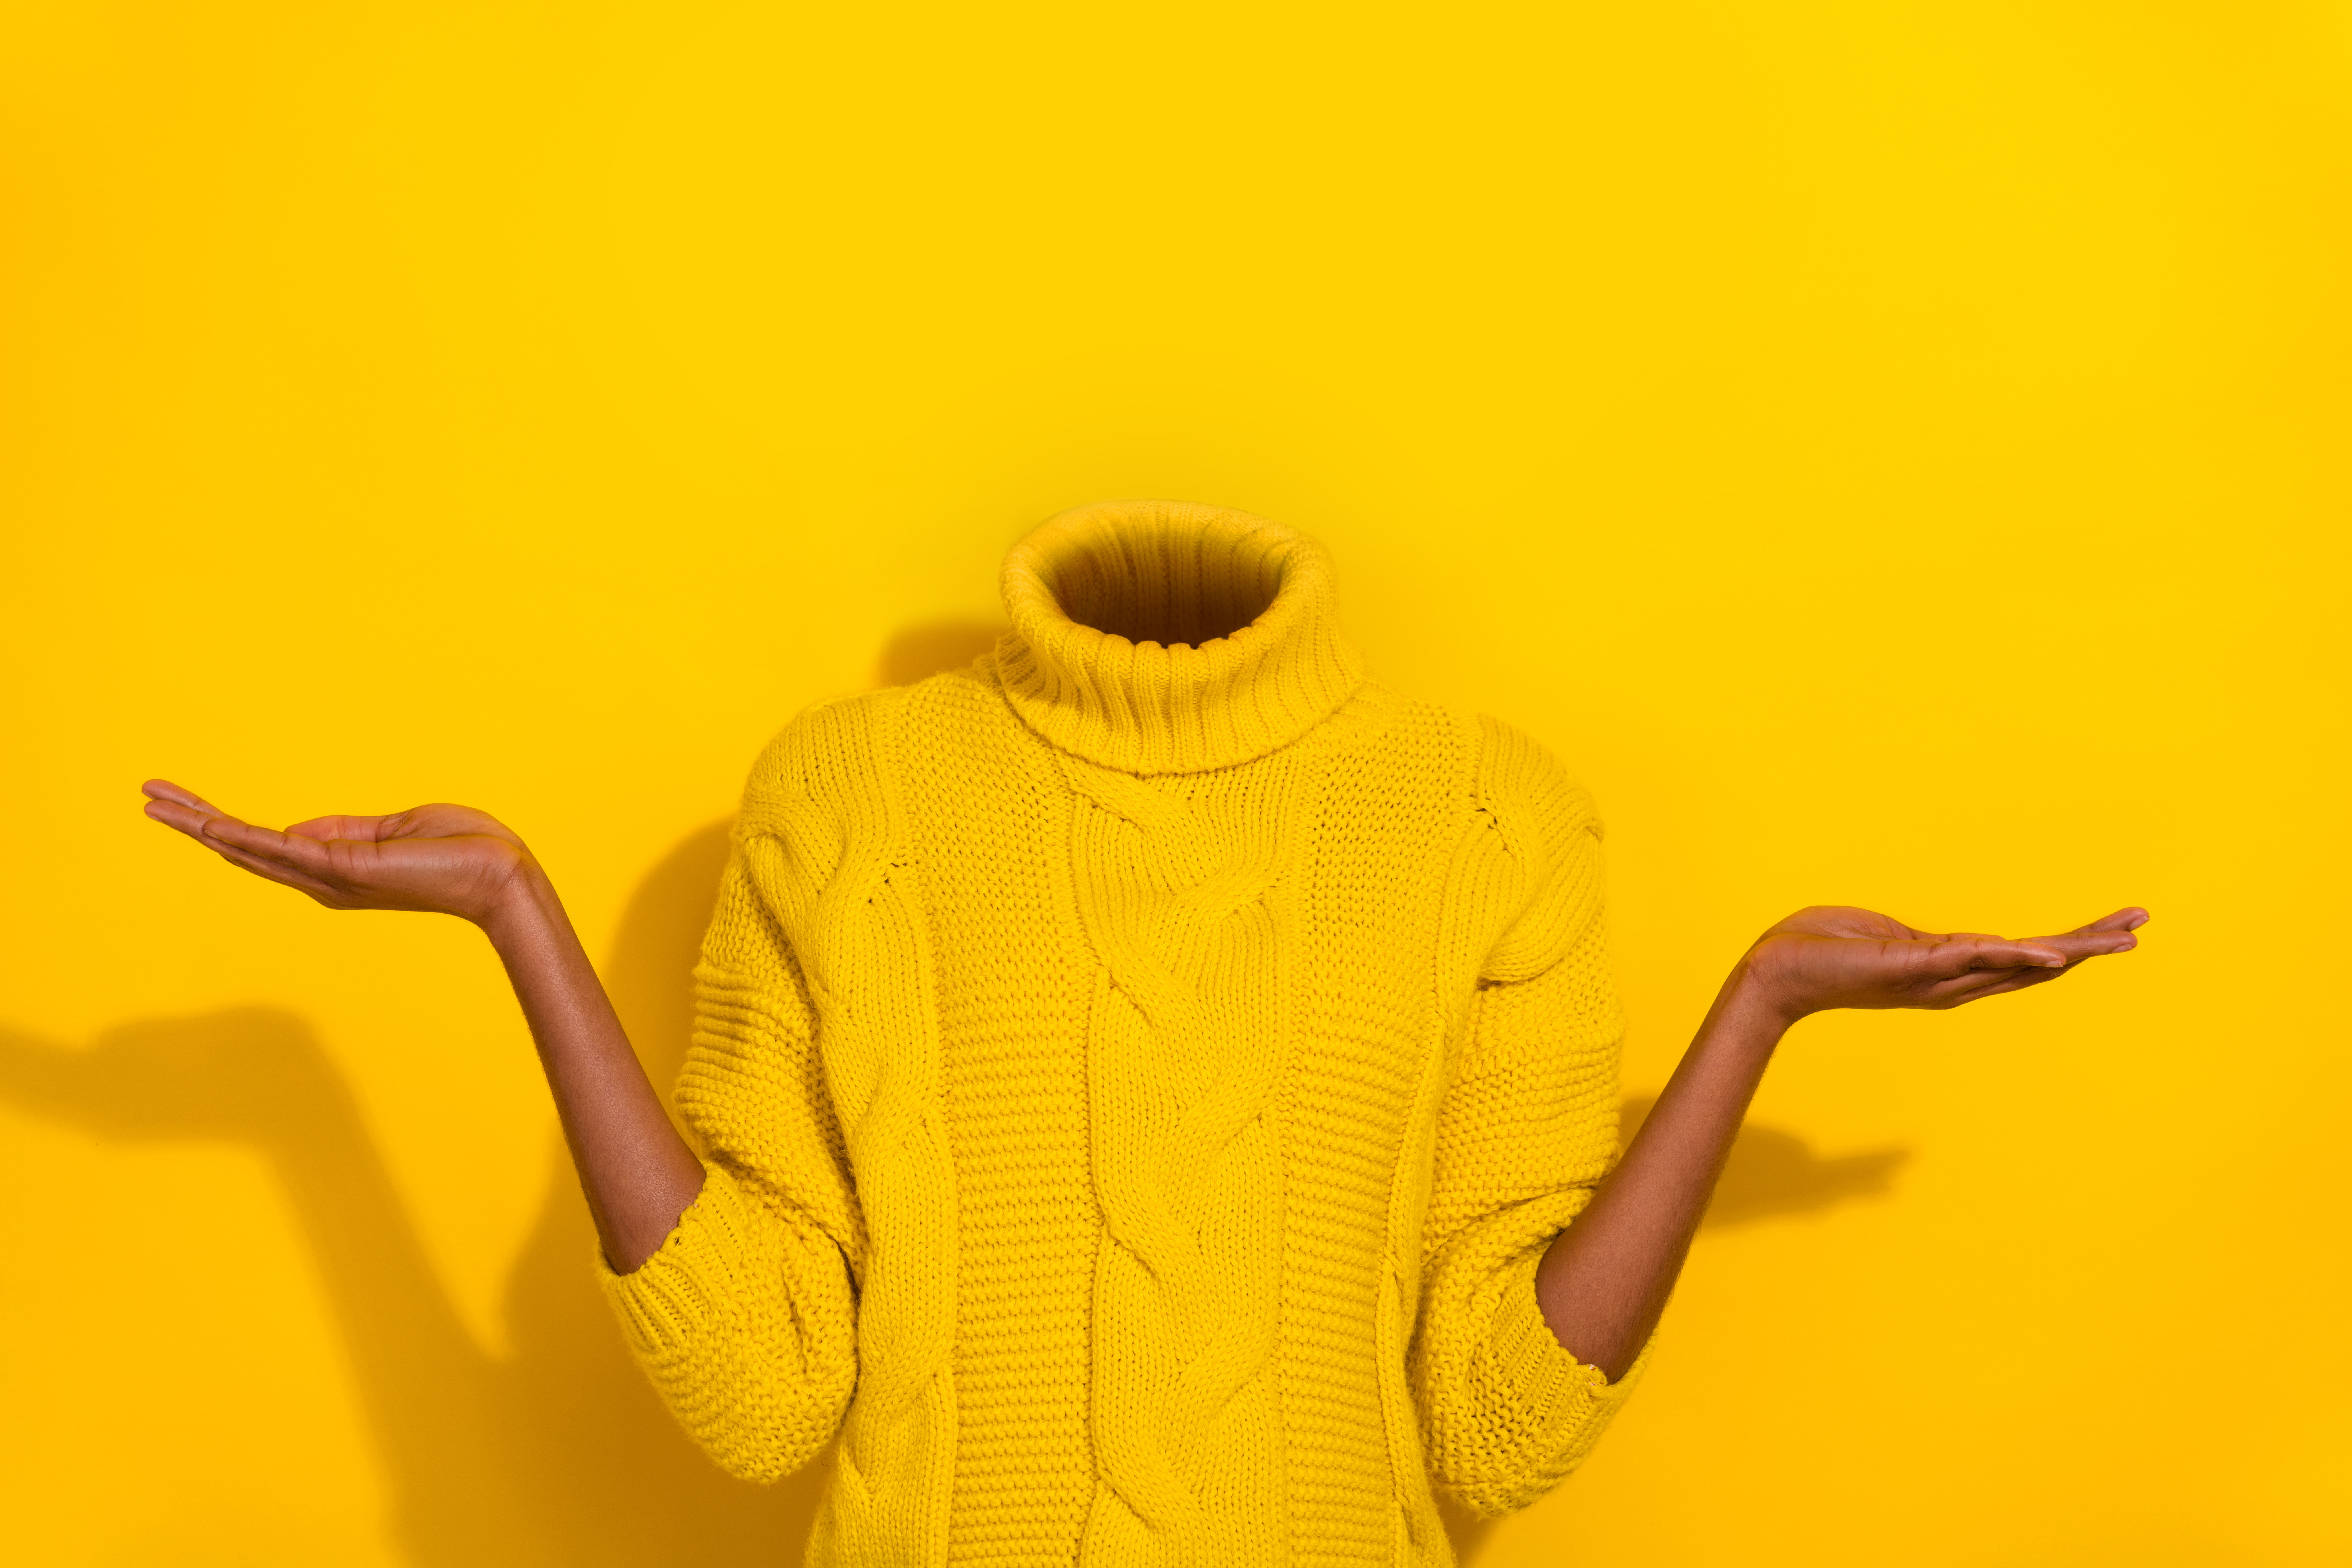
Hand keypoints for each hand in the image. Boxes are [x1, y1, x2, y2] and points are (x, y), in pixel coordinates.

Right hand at [142, 779, 535, 925]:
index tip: (190, 805)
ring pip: (251, 848)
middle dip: (195, 822)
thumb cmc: (462, 849)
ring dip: (202, 823)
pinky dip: (243, 835)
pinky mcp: (345, 866)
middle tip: (148, 799)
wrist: (500, 872)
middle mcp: (325, 880)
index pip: (268, 844)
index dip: (226, 824)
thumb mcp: (395, 830)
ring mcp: (332, 876)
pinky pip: (283, 848)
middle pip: (243, 849)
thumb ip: (344, 831)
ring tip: (156, 803)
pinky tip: (208, 823)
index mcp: (337, 869)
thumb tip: (298, 831)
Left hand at [1735, 904, 2147, 1024]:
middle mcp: (1948, 982)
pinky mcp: (1913, 965)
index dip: (2066, 949)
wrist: (1774, 970)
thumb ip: (1922, 947)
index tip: (2110, 933)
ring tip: (2119, 937)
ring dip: (2070, 949)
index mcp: (1944, 971)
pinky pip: (1973, 958)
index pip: (2018, 960)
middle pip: (2035, 966)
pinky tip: (2052, 953)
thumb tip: (1945, 946)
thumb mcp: (1883, 942)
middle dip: (2088, 947)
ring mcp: (1934, 976)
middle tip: (2139, 930)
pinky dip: (2014, 955)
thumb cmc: (1819, 950)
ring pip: (2016, 964)